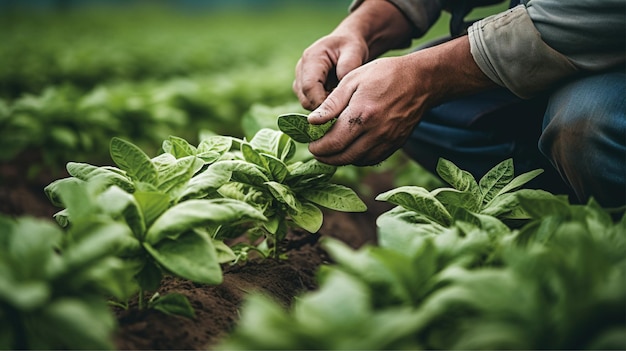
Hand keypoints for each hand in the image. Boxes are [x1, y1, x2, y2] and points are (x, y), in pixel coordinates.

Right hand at [292, 0, 413, 110]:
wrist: (346, 44)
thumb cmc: (350, 47)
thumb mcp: (354, 52)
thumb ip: (346, 70)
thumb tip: (339, 92)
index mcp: (311, 58)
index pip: (309, 87)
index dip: (323, 102)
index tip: (341, 107)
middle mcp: (301, 70)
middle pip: (306, 99)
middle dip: (325, 106)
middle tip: (345, 104)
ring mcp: (299, 80)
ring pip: (307, 104)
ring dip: (324, 106)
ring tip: (342, 98)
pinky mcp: (302, 89)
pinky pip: (310, 104)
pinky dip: (323, 105)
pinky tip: (337, 98)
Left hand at [306, 36, 496, 166]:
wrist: (420, 81)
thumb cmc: (384, 75)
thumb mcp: (352, 80)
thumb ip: (331, 103)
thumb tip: (312, 122)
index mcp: (362, 115)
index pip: (333, 142)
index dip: (317, 147)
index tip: (310, 144)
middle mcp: (376, 132)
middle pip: (343, 157)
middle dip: (326, 157)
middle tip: (317, 151)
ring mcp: (387, 141)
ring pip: (357, 161)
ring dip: (341, 159)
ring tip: (331, 150)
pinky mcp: (396, 145)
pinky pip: (372, 160)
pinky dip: (357, 158)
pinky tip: (351, 148)